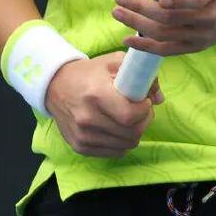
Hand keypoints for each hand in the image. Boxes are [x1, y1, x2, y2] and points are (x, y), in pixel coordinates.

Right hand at [45, 51, 163, 157]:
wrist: (56, 87)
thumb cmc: (89, 73)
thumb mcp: (114, 62)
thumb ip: (141, 75)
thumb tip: (159, 98)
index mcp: (96, 95)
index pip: (130, 116)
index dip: (144, 110)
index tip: (144, 101)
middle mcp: (88, 118)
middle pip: (131, 133)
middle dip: (144, 122)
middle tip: (141, 111)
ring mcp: (83, 136)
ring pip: (125, 145)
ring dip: (134, 133)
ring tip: (129, 118)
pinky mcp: (80, 147)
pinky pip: (114, 153)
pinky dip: (122, 142)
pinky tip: (118, 128)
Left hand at [112, 0, 215, 56]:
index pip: (196, 1)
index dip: (178, 1)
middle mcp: (207, 18)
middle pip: (171, 19)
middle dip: (142, 9)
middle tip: (119, 0)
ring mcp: (200, 36)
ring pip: (165, 35)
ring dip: (138, 25)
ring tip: (118, 14)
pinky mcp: (194, 47)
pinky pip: (167, 50)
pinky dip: (146, 47)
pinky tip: (128, 39)